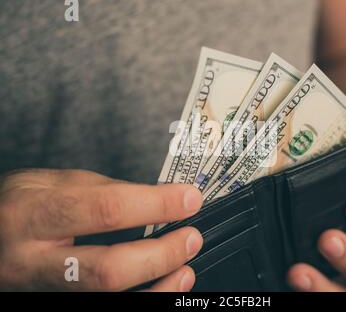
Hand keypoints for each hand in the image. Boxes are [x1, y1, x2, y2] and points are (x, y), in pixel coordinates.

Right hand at [0, 169, 203, 290]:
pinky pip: (106, 308)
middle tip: (191, 237)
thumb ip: (104, 191)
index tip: (188, 199)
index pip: (106, 209)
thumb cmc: (19, 207)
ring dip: (159, 286)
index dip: (156, 205)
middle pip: (108, 270)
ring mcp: (42, 293)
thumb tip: (159, 200)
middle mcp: (33, 263)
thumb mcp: (51, 183)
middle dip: (160, 255)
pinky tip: (164, 285)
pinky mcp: (56, 305)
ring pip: (108, 300)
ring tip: (186, 267)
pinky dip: (145, 298)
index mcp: (33, 216)